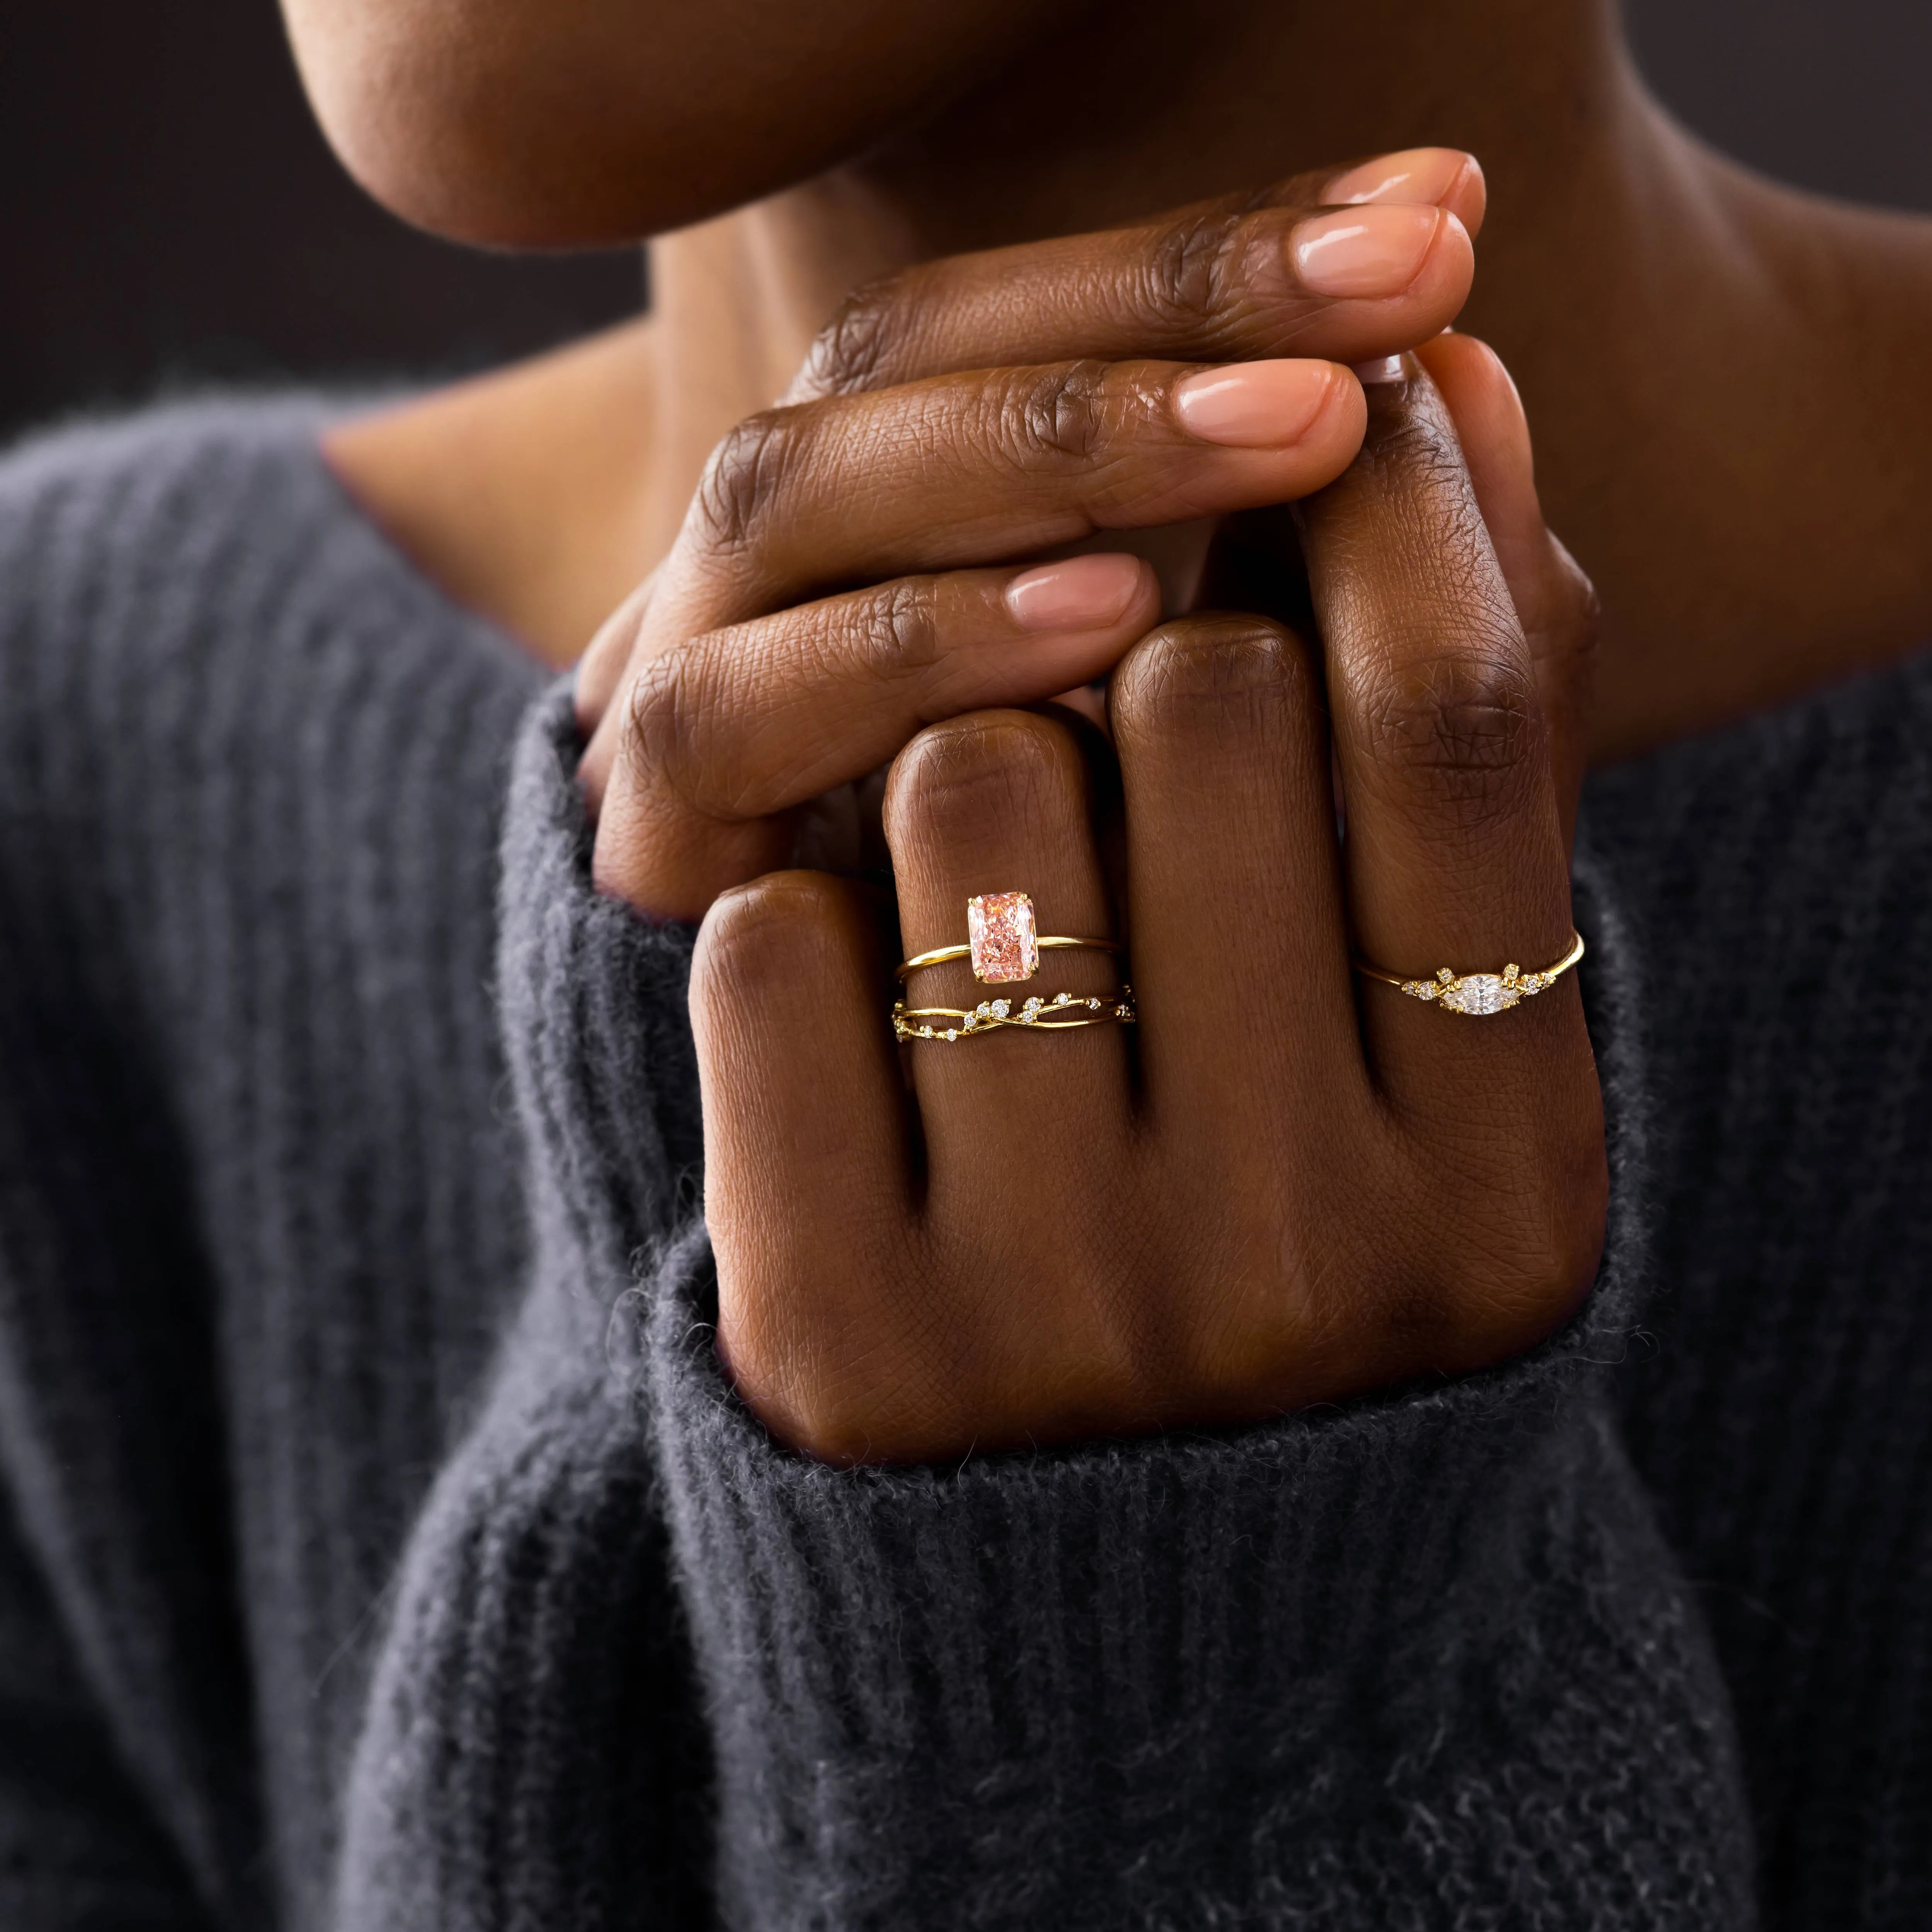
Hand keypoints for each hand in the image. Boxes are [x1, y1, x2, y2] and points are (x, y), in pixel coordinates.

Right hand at [578, 149, 1486, 918]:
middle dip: (1154, 308)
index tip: (1447, 211)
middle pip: (905, 350)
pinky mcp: (661, 833)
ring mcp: (698, 672)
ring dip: (1043, 449)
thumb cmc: (1148, 912)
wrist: (958, 1151)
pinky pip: (738, 709)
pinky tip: (1110, 623)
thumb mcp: (1288, 725)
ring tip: (1290, 431)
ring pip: (799, 491)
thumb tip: (1472, 364)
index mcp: (902, 494)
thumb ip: (1367, 569)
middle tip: (1396, 287)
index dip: (1227, 245)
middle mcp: (786, 552)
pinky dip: (917, 646)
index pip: (1032, 305)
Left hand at [692, 338, 1604, 1463]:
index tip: (1327, 395)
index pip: (1453, 724)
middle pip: (1202, 702)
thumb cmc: (1285, 1191)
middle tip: (1143, 761)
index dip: (1388, 500)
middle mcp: (1301, 1261)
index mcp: (1503, 1177)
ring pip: (972, 774)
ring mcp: (1062, 1313)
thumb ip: (1473, 719)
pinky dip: (807, 911)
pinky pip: (775, 943)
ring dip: (970, 756)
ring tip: (1009, 902)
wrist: (1118, 1551)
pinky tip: (868, 1007)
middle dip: (1157, 650)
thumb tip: (1454, 388)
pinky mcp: (839, 1340)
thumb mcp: (1433, 1012)